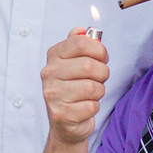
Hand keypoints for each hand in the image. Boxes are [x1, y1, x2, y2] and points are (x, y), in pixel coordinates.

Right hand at [40, 32, 109, 146]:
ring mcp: (53, 95)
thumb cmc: (74, 89)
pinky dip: (94, 107)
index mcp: (54, 56)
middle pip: (89, 66)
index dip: (98, 49)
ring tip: (91, 94)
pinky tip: (85, 107)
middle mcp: (49, 74)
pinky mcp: (61, 114)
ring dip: (99, 92)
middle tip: (99, 78)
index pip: (80, 43)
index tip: (102, 57)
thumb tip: (81, 29)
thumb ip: (78, 44)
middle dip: (102, 73)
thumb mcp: (73, 63)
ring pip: (92, 88)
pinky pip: (91, 106)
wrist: (66, 123)